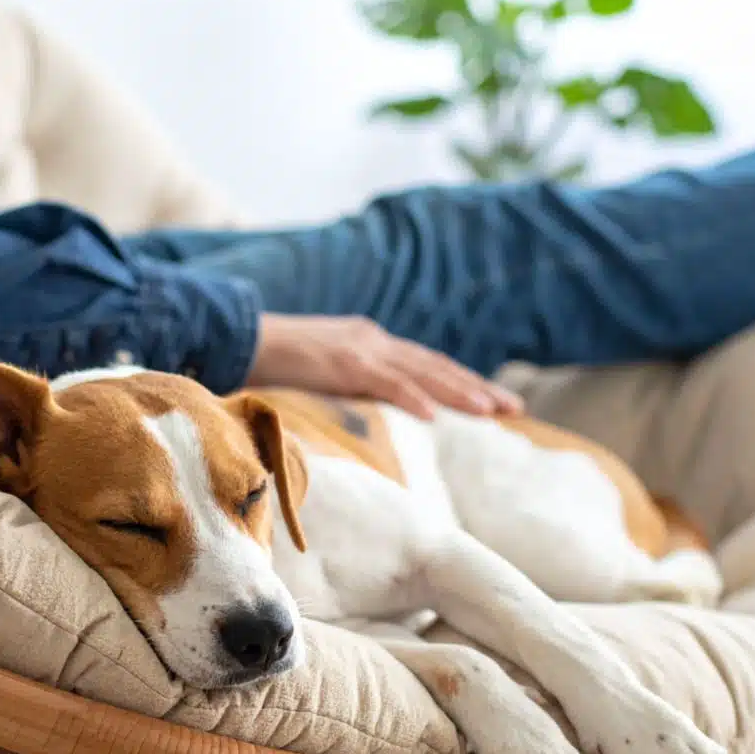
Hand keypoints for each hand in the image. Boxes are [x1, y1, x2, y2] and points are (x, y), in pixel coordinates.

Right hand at [246, 314, 521, 419]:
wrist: (240, 337)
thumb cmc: (277, 362)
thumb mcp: (324, 373)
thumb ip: (351, 387)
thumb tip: (371, 413)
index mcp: (372, 344)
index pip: (429, 366)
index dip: (464, 383)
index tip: (494, 403)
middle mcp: (375, 341)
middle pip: (437, 367)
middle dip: (477, 389)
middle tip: (515, 410)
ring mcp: (361, 349)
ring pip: (423, 373)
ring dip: (460, 393)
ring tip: (492, 412)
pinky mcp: (343, 363)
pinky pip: (385, 382)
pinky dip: (412, 398)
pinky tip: (436, 416)